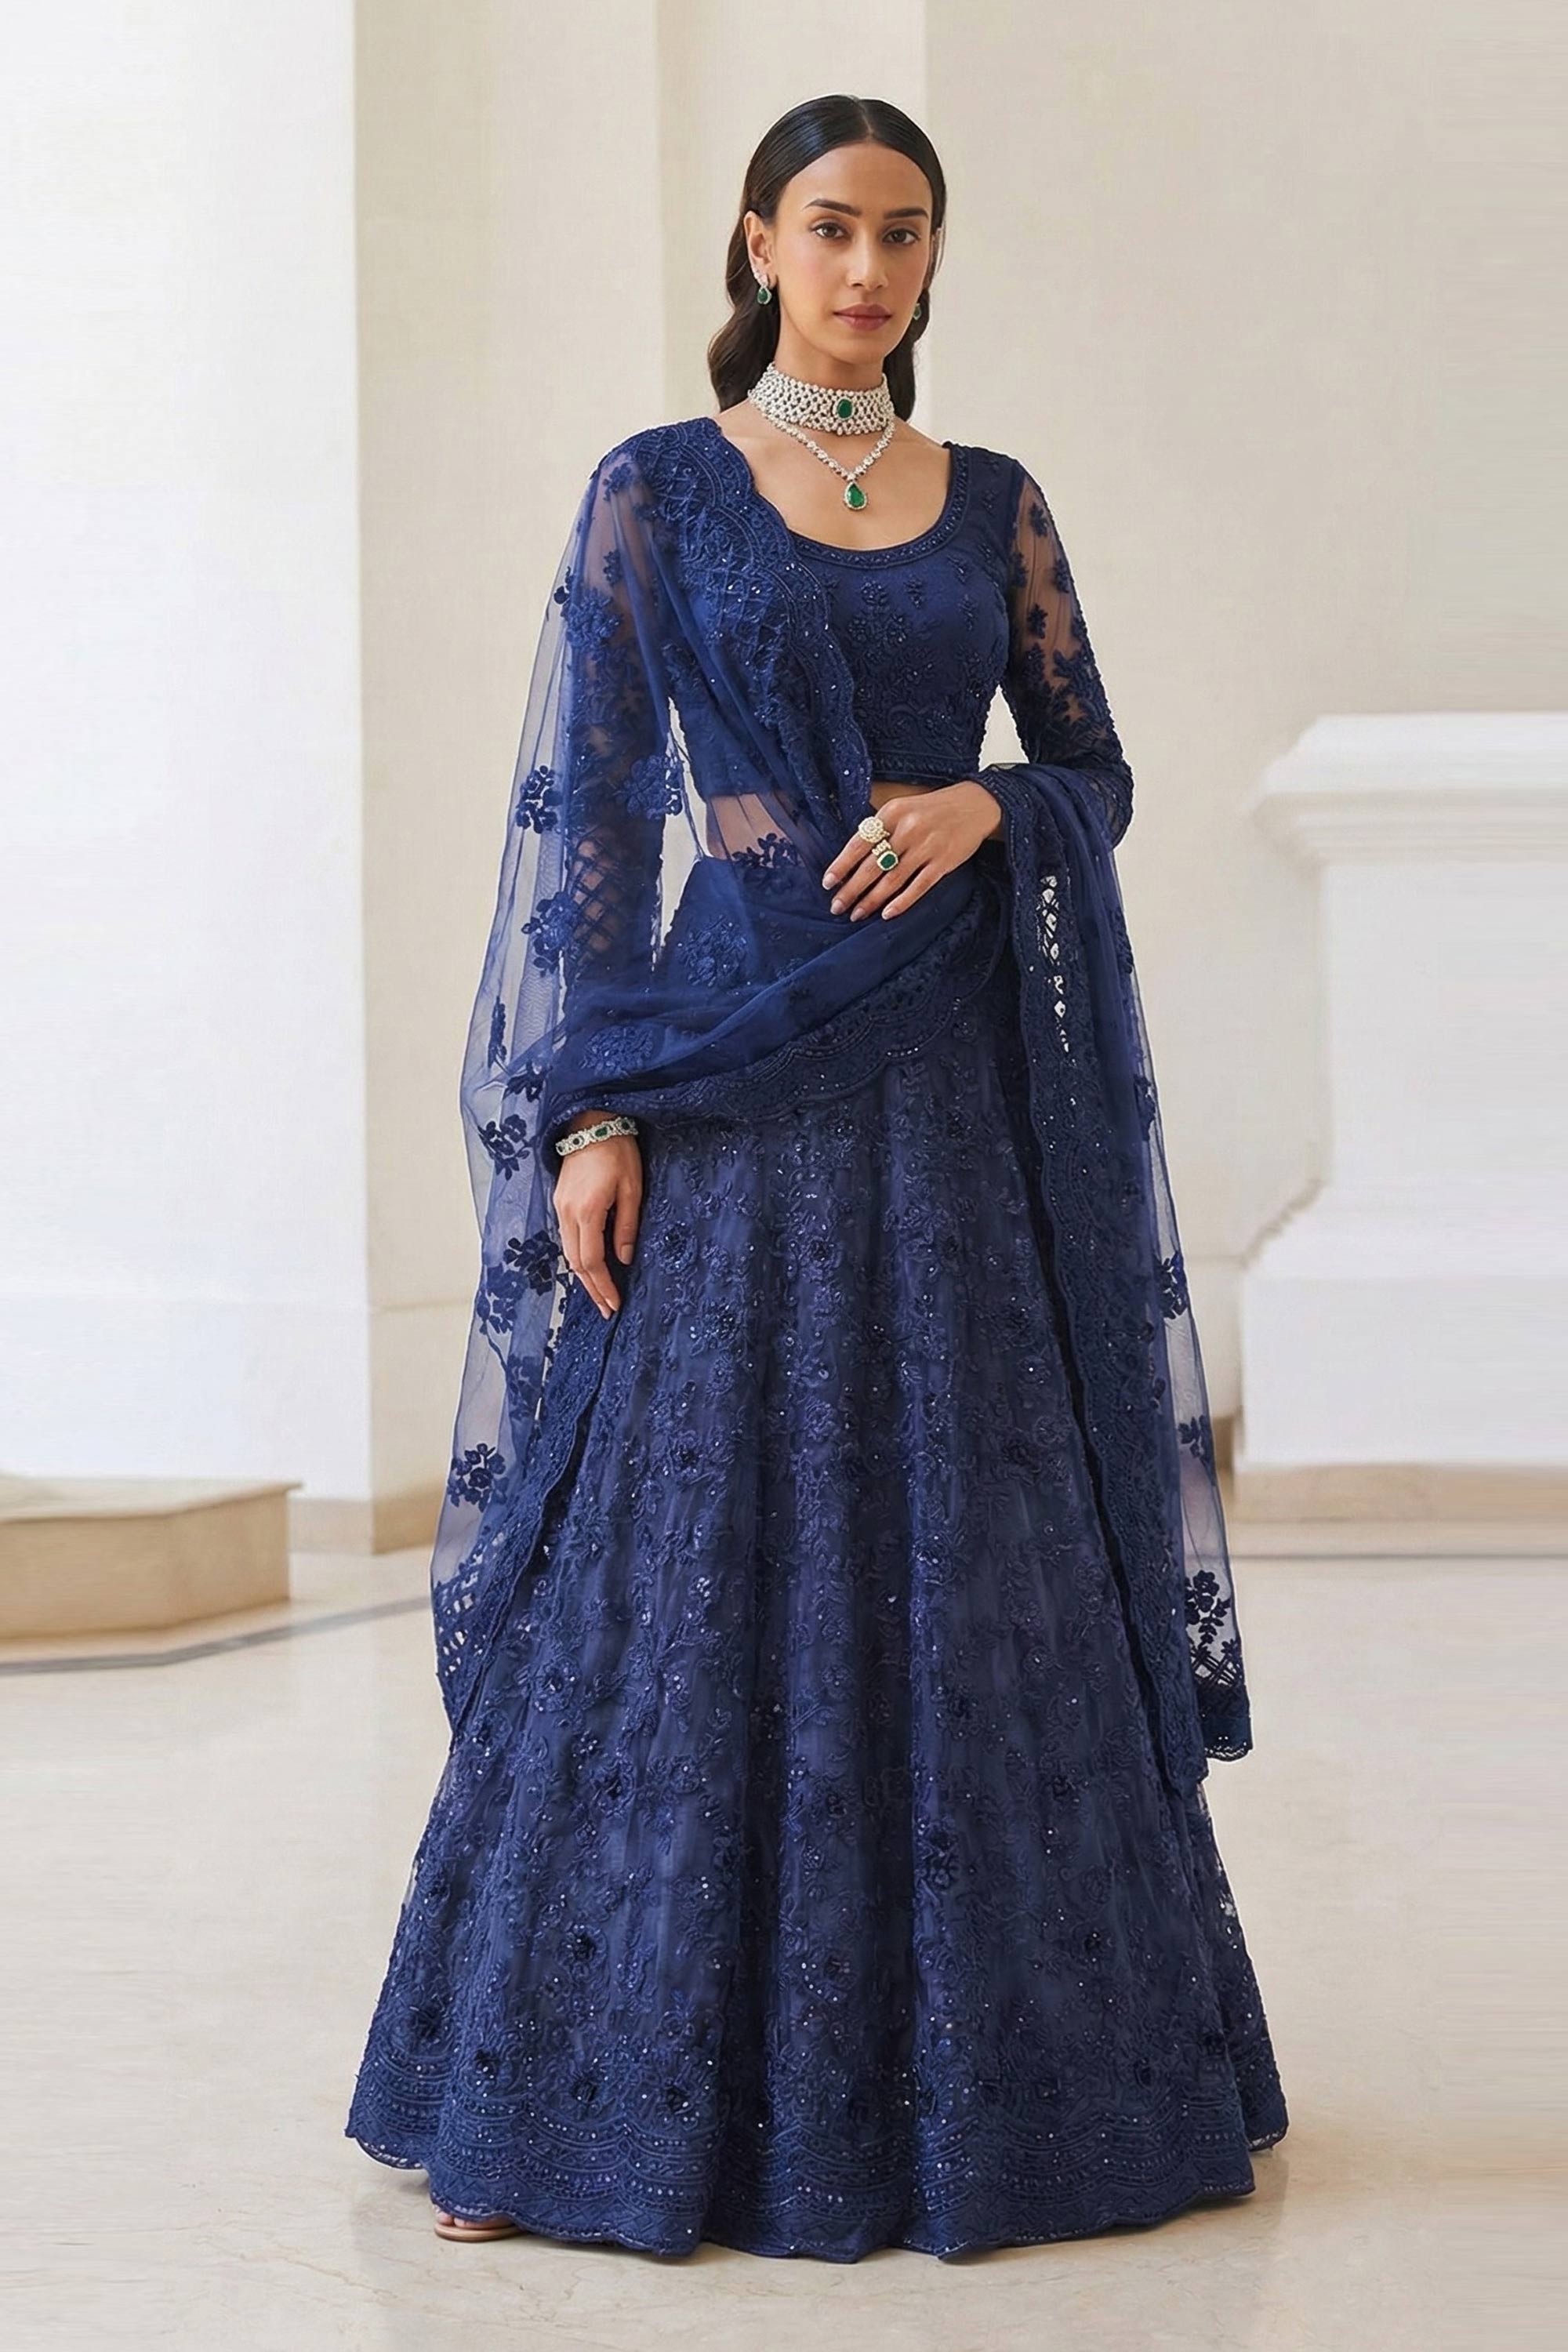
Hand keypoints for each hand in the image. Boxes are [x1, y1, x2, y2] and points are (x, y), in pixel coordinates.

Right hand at [553, 1110, 641, 1317]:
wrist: (592, 1121)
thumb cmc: (618, 1151)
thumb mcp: (632, 1189)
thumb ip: (626, 1225)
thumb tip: (624, 1258)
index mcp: (586, 1211)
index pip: (591, 1261)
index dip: (602, 1285)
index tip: (614, 1303)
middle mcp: (566, 1213)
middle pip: (575, 1262)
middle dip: (591, 1288)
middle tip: (607, 1308)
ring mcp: (559, 1207)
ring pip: (568, 1252)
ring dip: (583, 1275)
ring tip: (600, 1293)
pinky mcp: (559, 1201)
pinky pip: (566, 1237)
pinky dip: (578, 1256)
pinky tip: (590, 1265)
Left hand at [821, 781, 1002, 921]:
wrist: (975, 805)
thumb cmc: (932, 809)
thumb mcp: (902, 808)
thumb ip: (880, 828)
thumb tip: (852, 859)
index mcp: (892, 813)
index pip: (859, 843)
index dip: (841, 865)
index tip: (827, 883)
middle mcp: (908, 829)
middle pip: (872, 866)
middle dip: (851, 889)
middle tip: (837, 907)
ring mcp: (927, 847)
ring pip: (892, 879)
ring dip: (872, 900)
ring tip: (857, 914)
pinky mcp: (944, 863)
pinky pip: (918, 887)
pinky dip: (902, 902)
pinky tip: (887, 914)